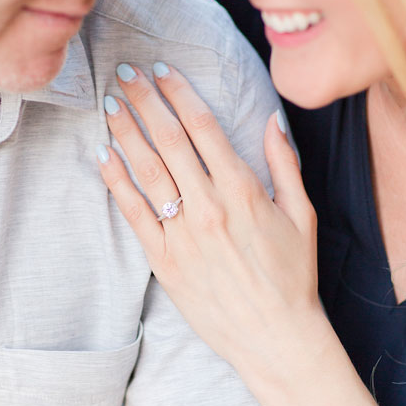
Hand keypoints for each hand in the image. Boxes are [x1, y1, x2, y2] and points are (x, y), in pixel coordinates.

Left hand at [97, 62, 324, 386]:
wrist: (276, 336)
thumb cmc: (292, 275)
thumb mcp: (302, 215)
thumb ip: (285, 165)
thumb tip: (272, 120)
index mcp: (243, 189)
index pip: (202, 126)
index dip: (179, 92)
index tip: (162, 69)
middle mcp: (209, 206)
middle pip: (168, 140)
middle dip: (144, 100)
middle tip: (125, 71)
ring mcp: (183, 234)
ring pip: (147, 171)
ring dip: (126, 132)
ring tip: (110, 103)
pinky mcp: (165, 261)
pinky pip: (134, 215)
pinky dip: (117, 183)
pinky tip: (103, 157)